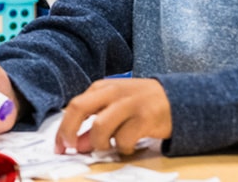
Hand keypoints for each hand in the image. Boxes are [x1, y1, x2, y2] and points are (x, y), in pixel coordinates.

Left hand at [55, 77, 170, 155]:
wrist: (177, 99)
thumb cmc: (141, 104)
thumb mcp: (115, 109)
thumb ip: (95, 124)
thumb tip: (77, 144)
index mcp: (102, 87)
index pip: (74, 106)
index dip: (63, 128)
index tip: (60, 146)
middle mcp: (112, 92)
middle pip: (79, 108)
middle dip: (69, 131)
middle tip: (72, 148)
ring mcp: (128, 104)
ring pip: (100, 127)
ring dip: (100, 144)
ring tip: (109, 147)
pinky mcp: (144, 117)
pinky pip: (123, 139)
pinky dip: (122, 148)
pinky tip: (128, 146)